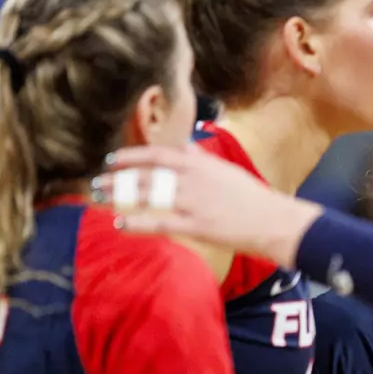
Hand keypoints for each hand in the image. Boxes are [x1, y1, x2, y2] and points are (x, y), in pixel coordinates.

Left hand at [94, 144, 322, 265]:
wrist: (275, 221)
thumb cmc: (253, 198)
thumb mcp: (227, 171)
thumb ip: (203, 160)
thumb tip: (187, 148)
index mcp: (201, 164)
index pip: (158, 155)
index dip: (133, 157)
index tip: (113, 160)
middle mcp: (193, 179)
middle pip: (147, 175)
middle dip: (119, 178)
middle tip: (97, 182)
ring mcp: (193, 202)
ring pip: (148, 195)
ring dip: (121, 196)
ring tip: (100, 198)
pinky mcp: (196, 225)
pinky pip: (160, 222)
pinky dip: (138, 222)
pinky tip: (120, 223)